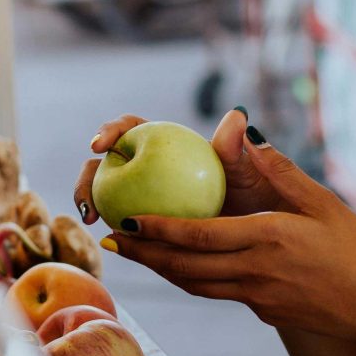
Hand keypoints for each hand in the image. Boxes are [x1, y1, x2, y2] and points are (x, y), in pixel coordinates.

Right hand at [73, 108, 290, 224]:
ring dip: (94, 204)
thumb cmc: (261, 198)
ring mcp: (149, 199)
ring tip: (94, 221)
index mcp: (171, 146)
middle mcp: (154, 170)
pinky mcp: (151, 228)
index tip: (100, 145)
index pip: (133, 128)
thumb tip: (237, 114)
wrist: (266, 239)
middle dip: (89, 177)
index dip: (110, 131)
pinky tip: (115, 242)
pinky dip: (117, 232)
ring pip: (111, 196)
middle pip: (110, 164)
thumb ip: (236, 149)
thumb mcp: (250, 175)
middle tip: (89, 198)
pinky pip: (128, 228)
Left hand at [101, 130, 355, 348]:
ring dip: (162, 271)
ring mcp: (258, 299)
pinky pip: (219, 293)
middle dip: (145, 255)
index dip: (158, 231)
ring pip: (196, 285)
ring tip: (136, 255)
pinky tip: (183, 268)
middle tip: (113, 241)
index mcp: (269, 240)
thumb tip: (245, 135)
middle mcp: (256, 273)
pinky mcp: (265, 312)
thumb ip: (281, 172)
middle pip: (184, 268)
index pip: (198, 237)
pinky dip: (193, 279)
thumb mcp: (325, 203)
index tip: (128, 220)